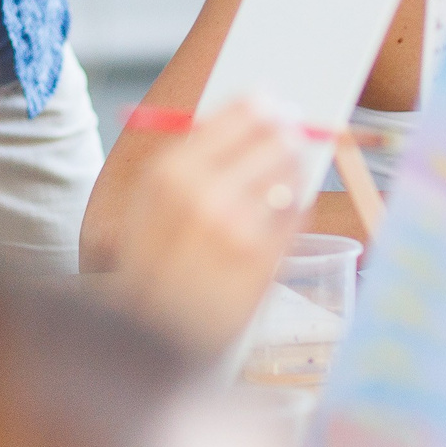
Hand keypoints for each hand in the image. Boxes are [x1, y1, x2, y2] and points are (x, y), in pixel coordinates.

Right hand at [109, 100, 304, 357]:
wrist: (149, 339)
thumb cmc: (153, 264)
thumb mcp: (154, 202)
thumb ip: (197, 158)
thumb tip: (259, 113)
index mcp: (169, 172)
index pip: (243, 111)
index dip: (266, 107)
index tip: (277, 107)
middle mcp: (202, 194)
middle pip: (276, 137)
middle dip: (290, 136)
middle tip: (296, 138)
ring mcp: (235, 228)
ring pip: (292, 172)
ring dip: (294, 172)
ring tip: (282, 181)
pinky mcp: (262, 260)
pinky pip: (296, 213)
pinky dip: (293, 210)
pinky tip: (275, 220)